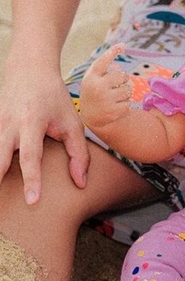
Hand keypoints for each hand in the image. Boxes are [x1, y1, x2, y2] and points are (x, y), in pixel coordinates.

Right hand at [0, 61, 91, 202]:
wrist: (29, 70)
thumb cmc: (55, 100)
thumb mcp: (73, 123)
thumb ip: (79, 154)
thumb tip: (80, 184)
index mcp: (32, 123)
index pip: (31, 157)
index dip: (32, 180)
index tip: (32, 201)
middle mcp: (8, 125)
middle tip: (1, 209)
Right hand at [79, 45, 133, 130]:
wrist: (91, 116)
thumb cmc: (95, 91)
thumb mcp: (94, 78)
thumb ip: (104, 64)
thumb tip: (122, 45)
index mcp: (91, 77)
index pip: (103, 62)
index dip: (112, 52)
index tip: (123, 45)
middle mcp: (97, 87)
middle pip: (123, 75)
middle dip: (122, 80)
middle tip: (114, 86)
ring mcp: (105, 100)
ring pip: (128, 89)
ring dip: (125, 93)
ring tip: (113, 97)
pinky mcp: (114, 111)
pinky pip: (130, 102)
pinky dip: (125, 104)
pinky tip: (115, 106)